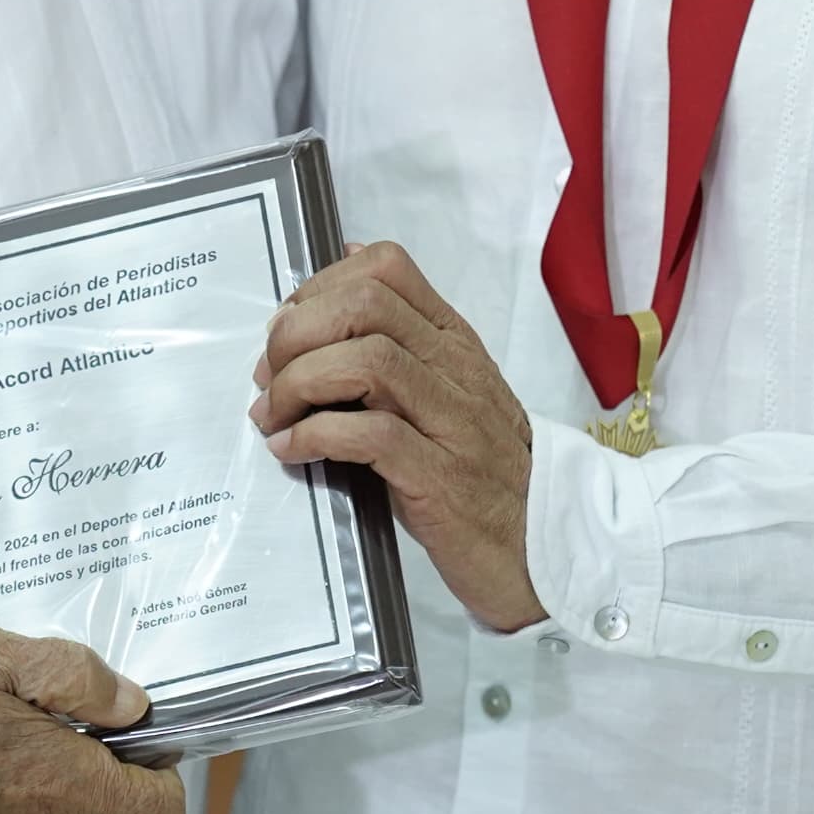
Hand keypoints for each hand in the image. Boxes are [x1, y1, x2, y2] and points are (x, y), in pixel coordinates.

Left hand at [255, 241, 545, 633]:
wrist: (543, 547)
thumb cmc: (482, 472)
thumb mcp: (447, 395)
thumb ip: (401, 345)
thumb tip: (342, 271)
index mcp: (453, 342)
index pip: (386, 267)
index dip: (320, 286)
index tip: (287, 327)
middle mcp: (457, 370)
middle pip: (365, 307)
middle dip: (297, 333)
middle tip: (269, 376)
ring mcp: (453, 423)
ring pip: (366, 361)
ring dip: (299, 384)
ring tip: (275, 416)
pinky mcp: (441, 479)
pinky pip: (369, 435)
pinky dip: (316, 436)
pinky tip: (292, 451)